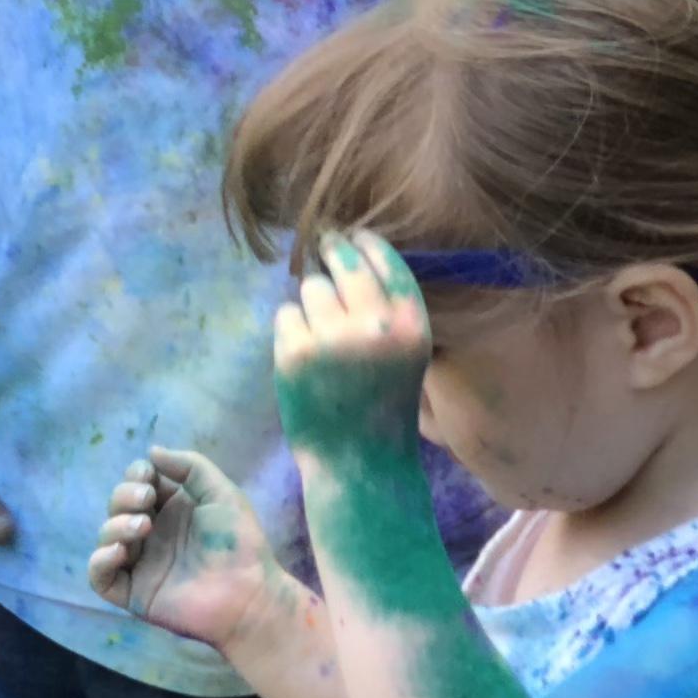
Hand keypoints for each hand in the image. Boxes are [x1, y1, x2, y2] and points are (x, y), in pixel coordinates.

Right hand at [87, 447, 300, 649]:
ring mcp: (139, 564)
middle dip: (124, 495)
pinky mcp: (132, 593)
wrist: (248, 594)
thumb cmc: (238, 543)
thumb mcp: (221, 493)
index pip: (137, 484)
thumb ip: (190, 466)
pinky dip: (100, 560)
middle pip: (117, 505)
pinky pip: (99, 576)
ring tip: (143, 527)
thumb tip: (151, 451)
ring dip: (116, 524)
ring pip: (106, 536)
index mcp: (170, 510)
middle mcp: (151, 534)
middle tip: (147, 499)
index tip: (149, 477)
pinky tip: (120, 551)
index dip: (136, 475)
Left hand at [272, 230, 433, 462]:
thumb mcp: (406, 354)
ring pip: (310, 287)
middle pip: (343, 261)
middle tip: (325, 243)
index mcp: (412, 326)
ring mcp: (332, 339)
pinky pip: (286, 314)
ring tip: (324, 335)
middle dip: (332, 249)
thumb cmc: (383, 403)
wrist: (360, 463)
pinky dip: (292, 329)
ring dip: (311, 301)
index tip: (354, 234)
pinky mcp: (295, 354)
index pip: (386, 260)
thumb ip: (389, 309)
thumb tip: (353, 249)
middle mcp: (375, 326)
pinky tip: (307, 358)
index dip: (367, 242)